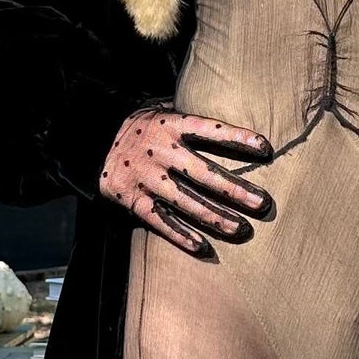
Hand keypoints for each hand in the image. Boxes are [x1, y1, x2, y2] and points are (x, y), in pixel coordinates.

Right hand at [99, 106, 273, 257]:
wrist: (94, 140)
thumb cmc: (144, 129)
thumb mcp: (163, 112)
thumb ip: (193, 120)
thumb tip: (235, 122)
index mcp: (171, 125)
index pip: (209, 129)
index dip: (236, 138)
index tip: (264, 148)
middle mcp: (159, 151)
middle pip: (203, 173)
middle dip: (235, 189)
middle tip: (262, 203)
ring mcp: (145, 177)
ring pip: (185, 201)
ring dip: (215, 217)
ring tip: (240, 229)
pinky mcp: (132, 198)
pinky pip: (159, 220)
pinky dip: (180, 235)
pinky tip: (201, 246)